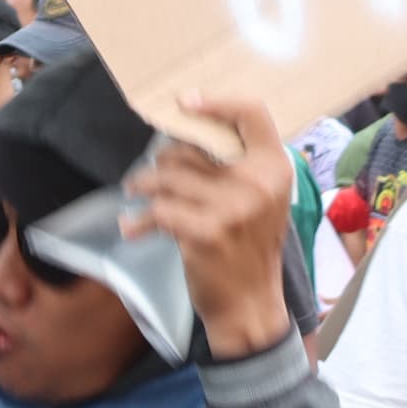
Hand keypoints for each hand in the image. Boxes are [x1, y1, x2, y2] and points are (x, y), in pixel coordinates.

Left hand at [131, 98, 293, 355]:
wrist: (251, 305)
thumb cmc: (250, 250)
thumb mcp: (262, 201)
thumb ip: (239, 169)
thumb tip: (189, 135)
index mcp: (275, 167)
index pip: (252, 113)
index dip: (216, 103)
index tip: (184, 103)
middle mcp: (257, 182)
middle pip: (192, 148)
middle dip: (162, 160)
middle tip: (149, 175)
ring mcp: (232, 207)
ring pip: (169, 177)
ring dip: (143, 185)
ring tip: (135, 193)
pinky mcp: (205, 232)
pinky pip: (159, 210)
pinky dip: (139, 220)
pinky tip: (130, 228)